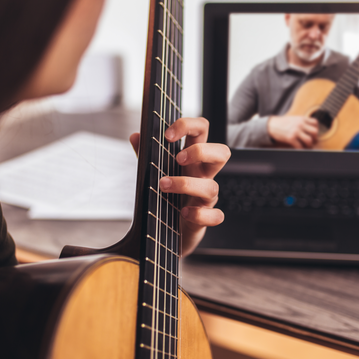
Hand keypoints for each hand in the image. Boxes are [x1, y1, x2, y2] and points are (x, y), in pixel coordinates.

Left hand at [129, 117, 230, 256]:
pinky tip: (183, 212)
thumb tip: (135, 136)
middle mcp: (203, 176)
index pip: (202, 131)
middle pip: (222, 152)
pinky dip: (199, 214)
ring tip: (163, 185)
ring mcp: (207, 197)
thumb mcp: (155, 172)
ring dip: (186, 184)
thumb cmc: (166, 196)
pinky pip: (215, 216)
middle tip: (178, 158)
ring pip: (212, 186)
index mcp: (192, 159)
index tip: (167, 135)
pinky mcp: (206, 218)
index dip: (188, 126)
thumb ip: (146, 154)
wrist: (167, 232)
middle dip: (201, 151)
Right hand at [267, 116, 318, 148]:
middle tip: (312, 140)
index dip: (316, 129)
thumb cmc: (283, 123)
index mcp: (302, 119)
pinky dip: (301, 149)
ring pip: (309, 140)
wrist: (272, 125)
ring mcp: (295, 131)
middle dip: (314, 138)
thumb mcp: (294, 119)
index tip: (313, 133)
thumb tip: (310, 128)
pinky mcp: (291, 138)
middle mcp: (300, 124)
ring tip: (306, 145)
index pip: (315, 122)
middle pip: (314, 132)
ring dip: (309, 144)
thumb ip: (302, 122)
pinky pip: (300, 146)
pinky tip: (299, 148)